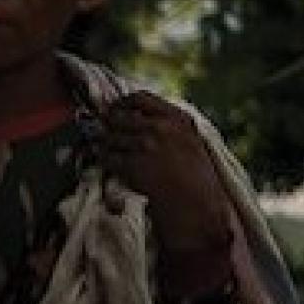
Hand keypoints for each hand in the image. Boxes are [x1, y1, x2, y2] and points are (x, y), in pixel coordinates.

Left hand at [98, 92, 235, 255]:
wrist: (195, 206)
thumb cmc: (197, 178)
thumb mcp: (191, 142)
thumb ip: (169, 126)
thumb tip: (138, 118)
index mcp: (178, 118)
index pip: (140, 97)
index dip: (123, 103)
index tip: (117, 110)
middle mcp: (161, 127)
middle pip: (119, 116)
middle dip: (110, 125)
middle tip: (107, 132)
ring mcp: (145, 145)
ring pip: (110, 136)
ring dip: (106, 144)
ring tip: (112, 152)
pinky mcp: (131, 164)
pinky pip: (107, 157)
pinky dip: (106, 161)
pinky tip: (113, 167)